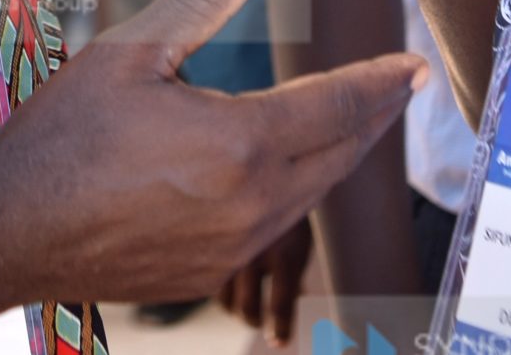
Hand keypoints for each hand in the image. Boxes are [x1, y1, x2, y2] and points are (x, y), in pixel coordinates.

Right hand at [0, 0, 421, 310]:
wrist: (4, 235)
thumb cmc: (61, 138)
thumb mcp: (131, 52)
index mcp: (242, 145)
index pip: (337, 108)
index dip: (379, 82)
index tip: (413, 65)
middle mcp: (252, 207)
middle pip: (338, 158)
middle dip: (374, 120)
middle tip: (401, 90)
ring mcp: (231, 251)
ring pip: (308, 200)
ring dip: (337, 161)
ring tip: (353, 128)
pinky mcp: (205, 278)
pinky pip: (268, 234)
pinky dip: (291, 198)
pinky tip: (282, 179)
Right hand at [218, 215, 311, 346]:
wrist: (260, 172)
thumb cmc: (286, 214)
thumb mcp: (299, 241)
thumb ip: (296, 275)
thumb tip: (301, 305)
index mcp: (285, 251)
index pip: (282, 303)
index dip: (280, 328)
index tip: (279, 343)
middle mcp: (256, 250)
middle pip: (247, 307)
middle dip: (252, 320)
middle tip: (256, 321)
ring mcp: (229, 245)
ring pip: (225, 299)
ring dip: (234, 308)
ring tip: (242, 305)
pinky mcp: (209, 242)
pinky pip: (210, 281)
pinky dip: (220, 289)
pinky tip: (228, 283)